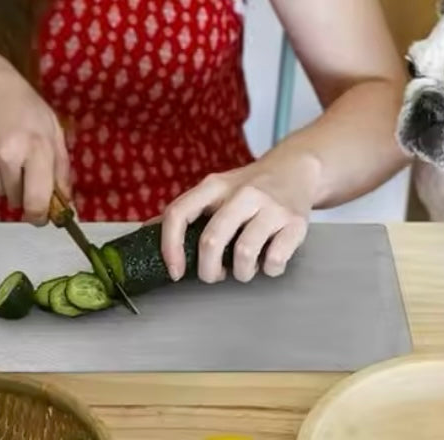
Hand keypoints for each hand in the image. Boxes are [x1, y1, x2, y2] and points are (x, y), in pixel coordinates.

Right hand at [0, 49, 69, 224]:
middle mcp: (5, 156)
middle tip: (23, 165)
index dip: (40, 216)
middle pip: (15, 198)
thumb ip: (61, 168)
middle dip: (23, 189)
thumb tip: (66, 204)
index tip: (42, 217)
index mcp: (36, 147)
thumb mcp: (52, 128)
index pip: (37, 200)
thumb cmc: (23, 106)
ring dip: (4, 179)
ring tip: (5, 150)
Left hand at [161, 152, 318, 282]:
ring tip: (244, 269)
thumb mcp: (218, 188)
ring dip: (240, 273)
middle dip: (208, 271)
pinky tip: (268, 262)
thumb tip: (146, 233)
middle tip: (214, 275)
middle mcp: (243, 193)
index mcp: (216, 185)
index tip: (176, 272)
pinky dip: (268, 270)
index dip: (170, 247)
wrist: (298, 167)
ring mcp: (271, 207)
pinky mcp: (296, 222)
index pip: (179, 213)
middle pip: (211, 241)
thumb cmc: (251, 185)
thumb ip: (188, 210)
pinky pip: (275, 260)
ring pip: (244, 253)